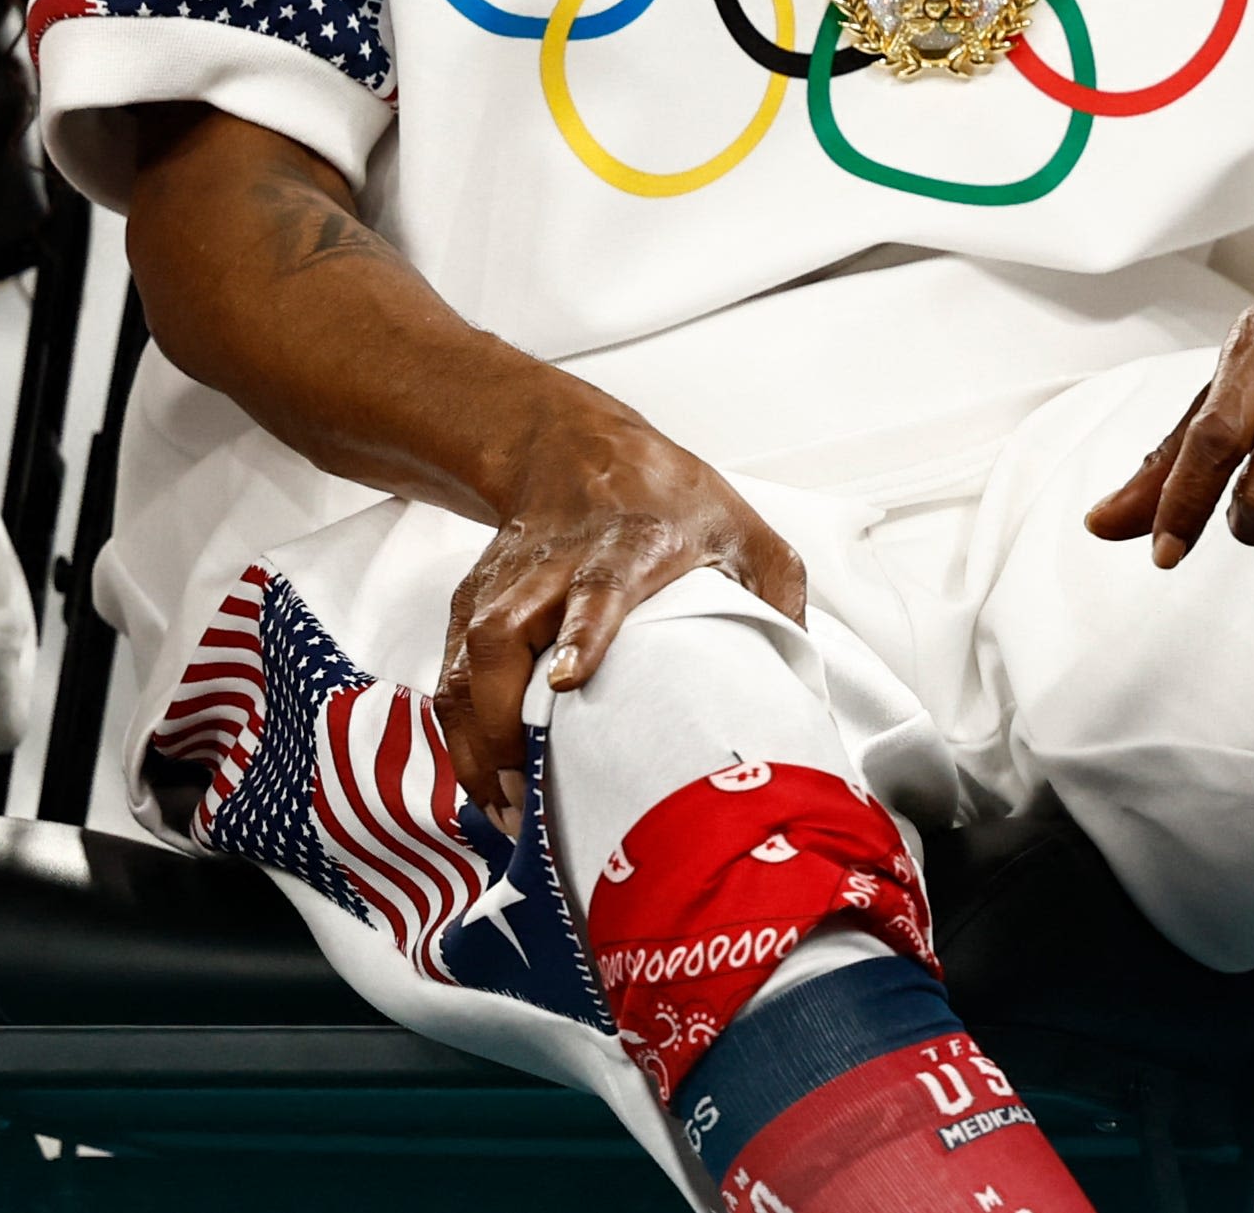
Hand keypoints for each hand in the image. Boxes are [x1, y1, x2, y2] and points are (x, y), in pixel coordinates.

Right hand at [434, 392, 806, 830]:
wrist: (573, 446)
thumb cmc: (664, 495)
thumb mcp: (742, 528)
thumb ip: (777, 595)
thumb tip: (801, 680)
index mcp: (627, 547)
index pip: (598, 588)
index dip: (582, 633)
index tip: (568, 678)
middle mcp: (552, 568)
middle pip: (502, 637)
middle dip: (502, 721)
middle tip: (526, 795)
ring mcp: (505, 588)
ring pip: (464, 665)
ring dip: (475, 744)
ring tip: (506, 808)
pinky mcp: (473, 607)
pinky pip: (452, 678)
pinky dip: (460, 736)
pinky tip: (487, 785)